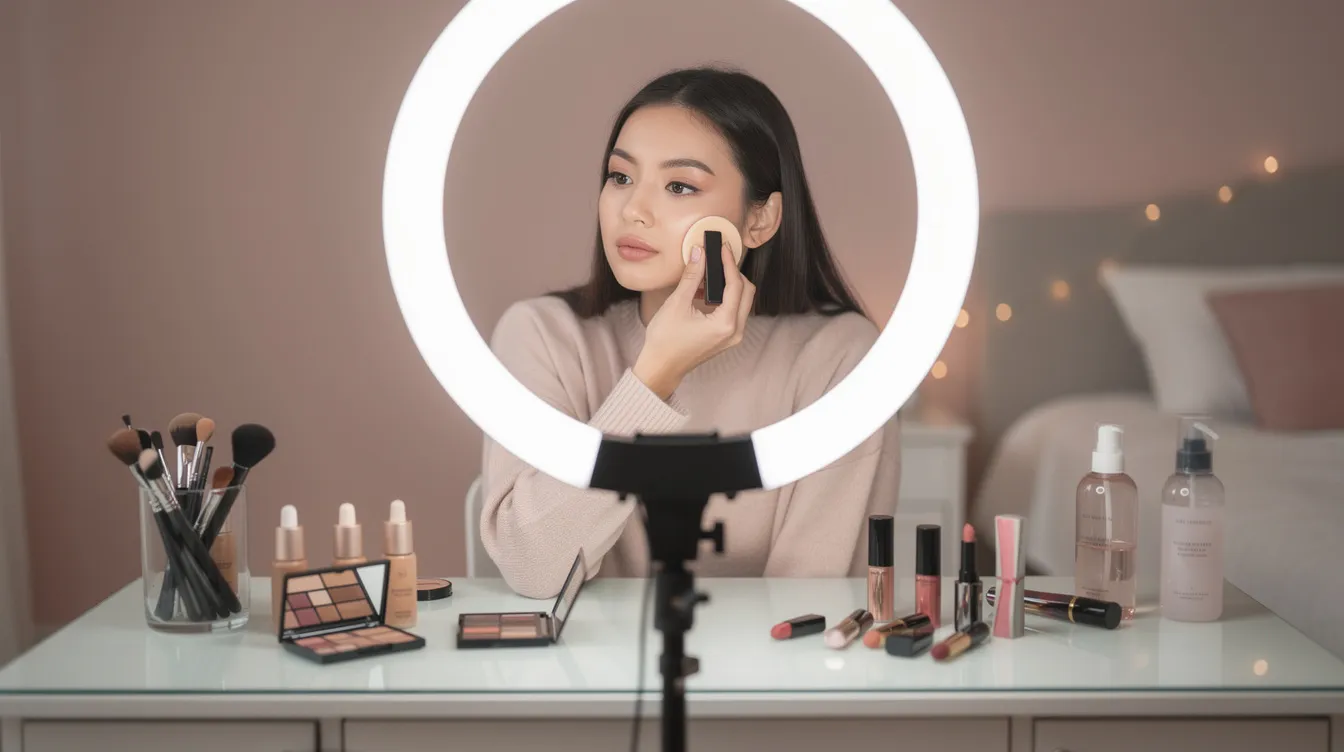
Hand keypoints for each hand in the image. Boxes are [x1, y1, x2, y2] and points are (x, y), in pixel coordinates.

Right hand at [633, 241, 755, 399]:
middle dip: (733, 272)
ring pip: (742, 301)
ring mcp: (733, 336)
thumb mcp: (677, 304)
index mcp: (725, 324)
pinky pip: (734, 311)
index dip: (729, 263)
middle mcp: (735, 332)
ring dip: (729, 285)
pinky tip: (705, 290)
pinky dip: (725, 297)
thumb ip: (691, 276)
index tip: (722, 247)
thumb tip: (699, 253)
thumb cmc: (665, 341)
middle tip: (718, 257)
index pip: (736, 285)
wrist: (661, 367)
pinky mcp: (727, 337)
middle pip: (746, 292)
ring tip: (708, 274)